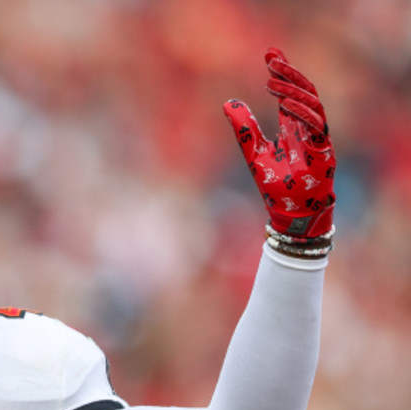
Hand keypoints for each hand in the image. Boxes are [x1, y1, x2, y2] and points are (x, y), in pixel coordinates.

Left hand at [224, 48, 334, 238]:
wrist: (288, 213)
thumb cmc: (275, 186)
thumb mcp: (253, 152)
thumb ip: (244, 128)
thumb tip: (228, 102)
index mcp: (292, 127)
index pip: (290, 93)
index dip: (282, 73)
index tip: (270, 54)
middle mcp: (306, 128)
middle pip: (303, 91)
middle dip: (288, 73)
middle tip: (271, 58)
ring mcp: (317, 138)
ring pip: (312, 103)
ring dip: (293, 89)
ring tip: (272, 80)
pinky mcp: (323, 150)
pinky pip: (317, 124)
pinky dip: (302, 112)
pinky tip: (285, 102)